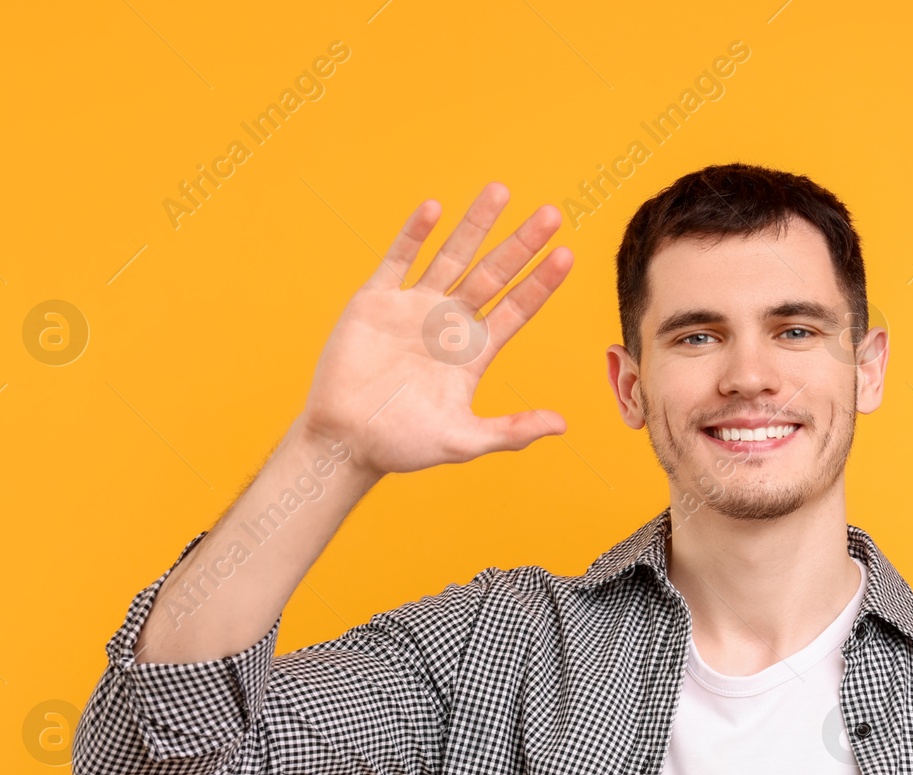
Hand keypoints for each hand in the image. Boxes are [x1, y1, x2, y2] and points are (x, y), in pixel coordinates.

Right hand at [296, 182, 573, 475]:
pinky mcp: (375, 303)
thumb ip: (512, 432)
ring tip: (500, 191)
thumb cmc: (403, 446)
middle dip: (520, 244)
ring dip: (475, 225)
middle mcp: (448, 323)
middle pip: (492, 274)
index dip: (540, 282)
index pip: (516, 308)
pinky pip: (397, 260)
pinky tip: (434, 208)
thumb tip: (561, 426)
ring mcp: (412, 308)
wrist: (345, 441)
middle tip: (551, 214)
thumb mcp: (464, 441)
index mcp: (473, 352)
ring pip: (450, 256)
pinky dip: (413, 235)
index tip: (567, 255)